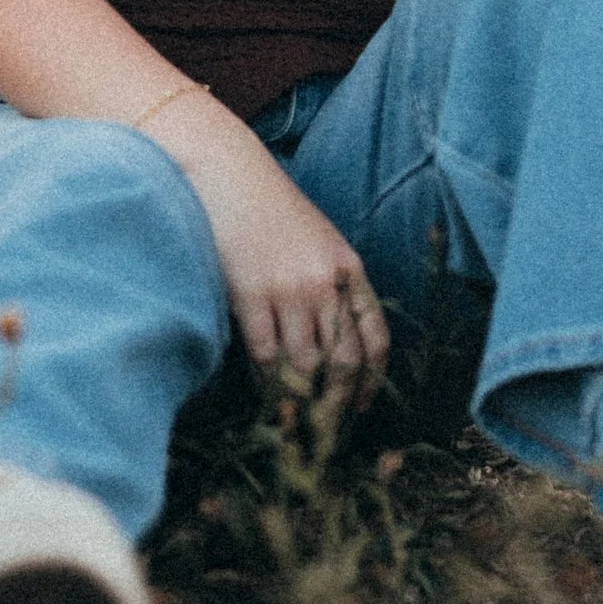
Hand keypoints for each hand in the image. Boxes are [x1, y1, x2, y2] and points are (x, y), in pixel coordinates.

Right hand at [155, 109, 388, 394]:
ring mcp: (289, 289)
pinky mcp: (251, 295)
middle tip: (330, 429)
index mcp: (348, 267)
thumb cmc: (270, 208)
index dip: (373, 381)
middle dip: (339, 402)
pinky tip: (265, 393)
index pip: (376, 337)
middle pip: (344, 361)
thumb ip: (331, 284)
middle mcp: (324, 282)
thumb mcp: (317, 239)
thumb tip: (335, 344)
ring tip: (297, 421)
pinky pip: (266, 355)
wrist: (227, 174)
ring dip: (303, 400)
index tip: (363, 406)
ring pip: (306, 365)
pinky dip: (267, 382)